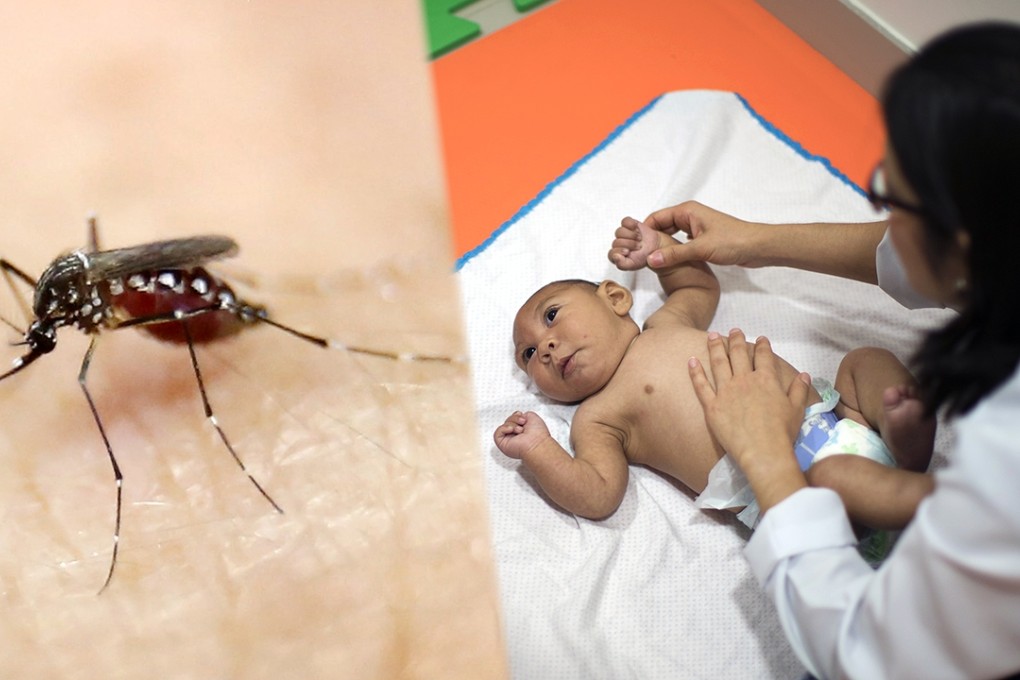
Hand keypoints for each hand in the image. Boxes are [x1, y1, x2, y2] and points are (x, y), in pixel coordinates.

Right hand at [494, 410, 552, 459]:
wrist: (537, 443)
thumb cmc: (538, 434)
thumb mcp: (532, 417)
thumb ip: (523, 414)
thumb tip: (517, 415)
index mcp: (522, 431)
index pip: (514, 420)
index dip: (517, 416)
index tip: (523, 418)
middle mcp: (515, 436)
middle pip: (508, 420)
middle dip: (515, 419)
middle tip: (523, 423)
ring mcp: (509, 440)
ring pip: (504, 425)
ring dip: (512, 424)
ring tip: (520, 430)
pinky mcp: (502, 443)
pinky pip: (498, 432)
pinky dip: (504, 428)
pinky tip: (512, 430)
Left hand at [608, 217, 657, 270]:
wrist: (658, 248)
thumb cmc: (646, 257)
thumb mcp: (634, 265)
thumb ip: (622, 264)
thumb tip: (615, 257)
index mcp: (618, 256)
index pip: (611, 254)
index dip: (619, 252)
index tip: (628, 252)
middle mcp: (620, 245)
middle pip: (616, 242)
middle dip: (629, 244)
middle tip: (638, 246)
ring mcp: (624, 234)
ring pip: (619, 232)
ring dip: (631, 235)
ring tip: (639, 239)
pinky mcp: (630, 225)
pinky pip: (625, 221)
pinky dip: (631, 224)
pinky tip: (636, 228)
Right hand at [643, 201, 761, 269]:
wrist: (758, 247)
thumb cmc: (733, 241)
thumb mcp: (700, 248)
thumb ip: (674, 254)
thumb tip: (651, 259)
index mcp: (687, 211)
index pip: (656, 217)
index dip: (643, 231)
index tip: (632, 245)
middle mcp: (689, 216)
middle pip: (661, 226)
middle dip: (650, 239)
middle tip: (638, 255)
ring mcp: (695, 228)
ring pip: (670, 235)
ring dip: (661, 245)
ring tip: (648, 258)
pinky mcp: (701, 239)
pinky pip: (680, 242)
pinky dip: (672, 249)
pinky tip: (667, 260)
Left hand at [688, 330, 810, 509]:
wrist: (762, 452)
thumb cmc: (782, 433)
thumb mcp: (796, 409)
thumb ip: (799, 390)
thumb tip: (804, 374)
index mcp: (766, 380)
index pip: (764, 356)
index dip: (762, 346)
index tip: (761, 339)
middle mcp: (744, 381)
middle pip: (739, 354)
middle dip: (736, 340)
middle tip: (733, 330)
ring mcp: (726, 392)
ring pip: (718, 363)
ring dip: (715, 347)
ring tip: (712, 336)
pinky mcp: (711, 406)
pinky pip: (701, 385)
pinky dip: (695, 372)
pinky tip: (691, 360)